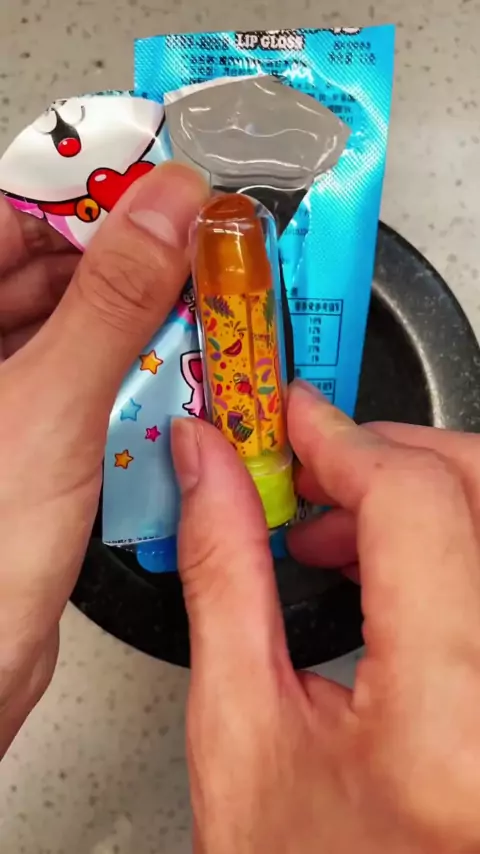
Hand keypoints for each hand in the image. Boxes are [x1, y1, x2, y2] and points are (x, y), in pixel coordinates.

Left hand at [0, 164, 207, 755]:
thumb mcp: (49, 406)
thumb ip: (109, 300)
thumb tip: (164, 212)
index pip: (5, 216)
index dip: (84, 191)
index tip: (156, 181)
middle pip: (37, 267)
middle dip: (119, 253)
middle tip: (190, 244)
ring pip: (62, 324)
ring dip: (128, 314)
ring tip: (188, 301)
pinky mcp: (20, 441)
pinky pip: (76, 379)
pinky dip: (121, 369)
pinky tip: (163, 369)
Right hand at [172, 381, 479, 853]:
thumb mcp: (241, 733)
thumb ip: (227, 577)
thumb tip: (211, 470)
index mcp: (452, 727)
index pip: (415, 506)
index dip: (344, 439)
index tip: (294, 421)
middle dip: (392, 451)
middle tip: (314, 464)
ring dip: (420, 490)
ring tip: (334, 528)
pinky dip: (445, 534)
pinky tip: (386, 565)